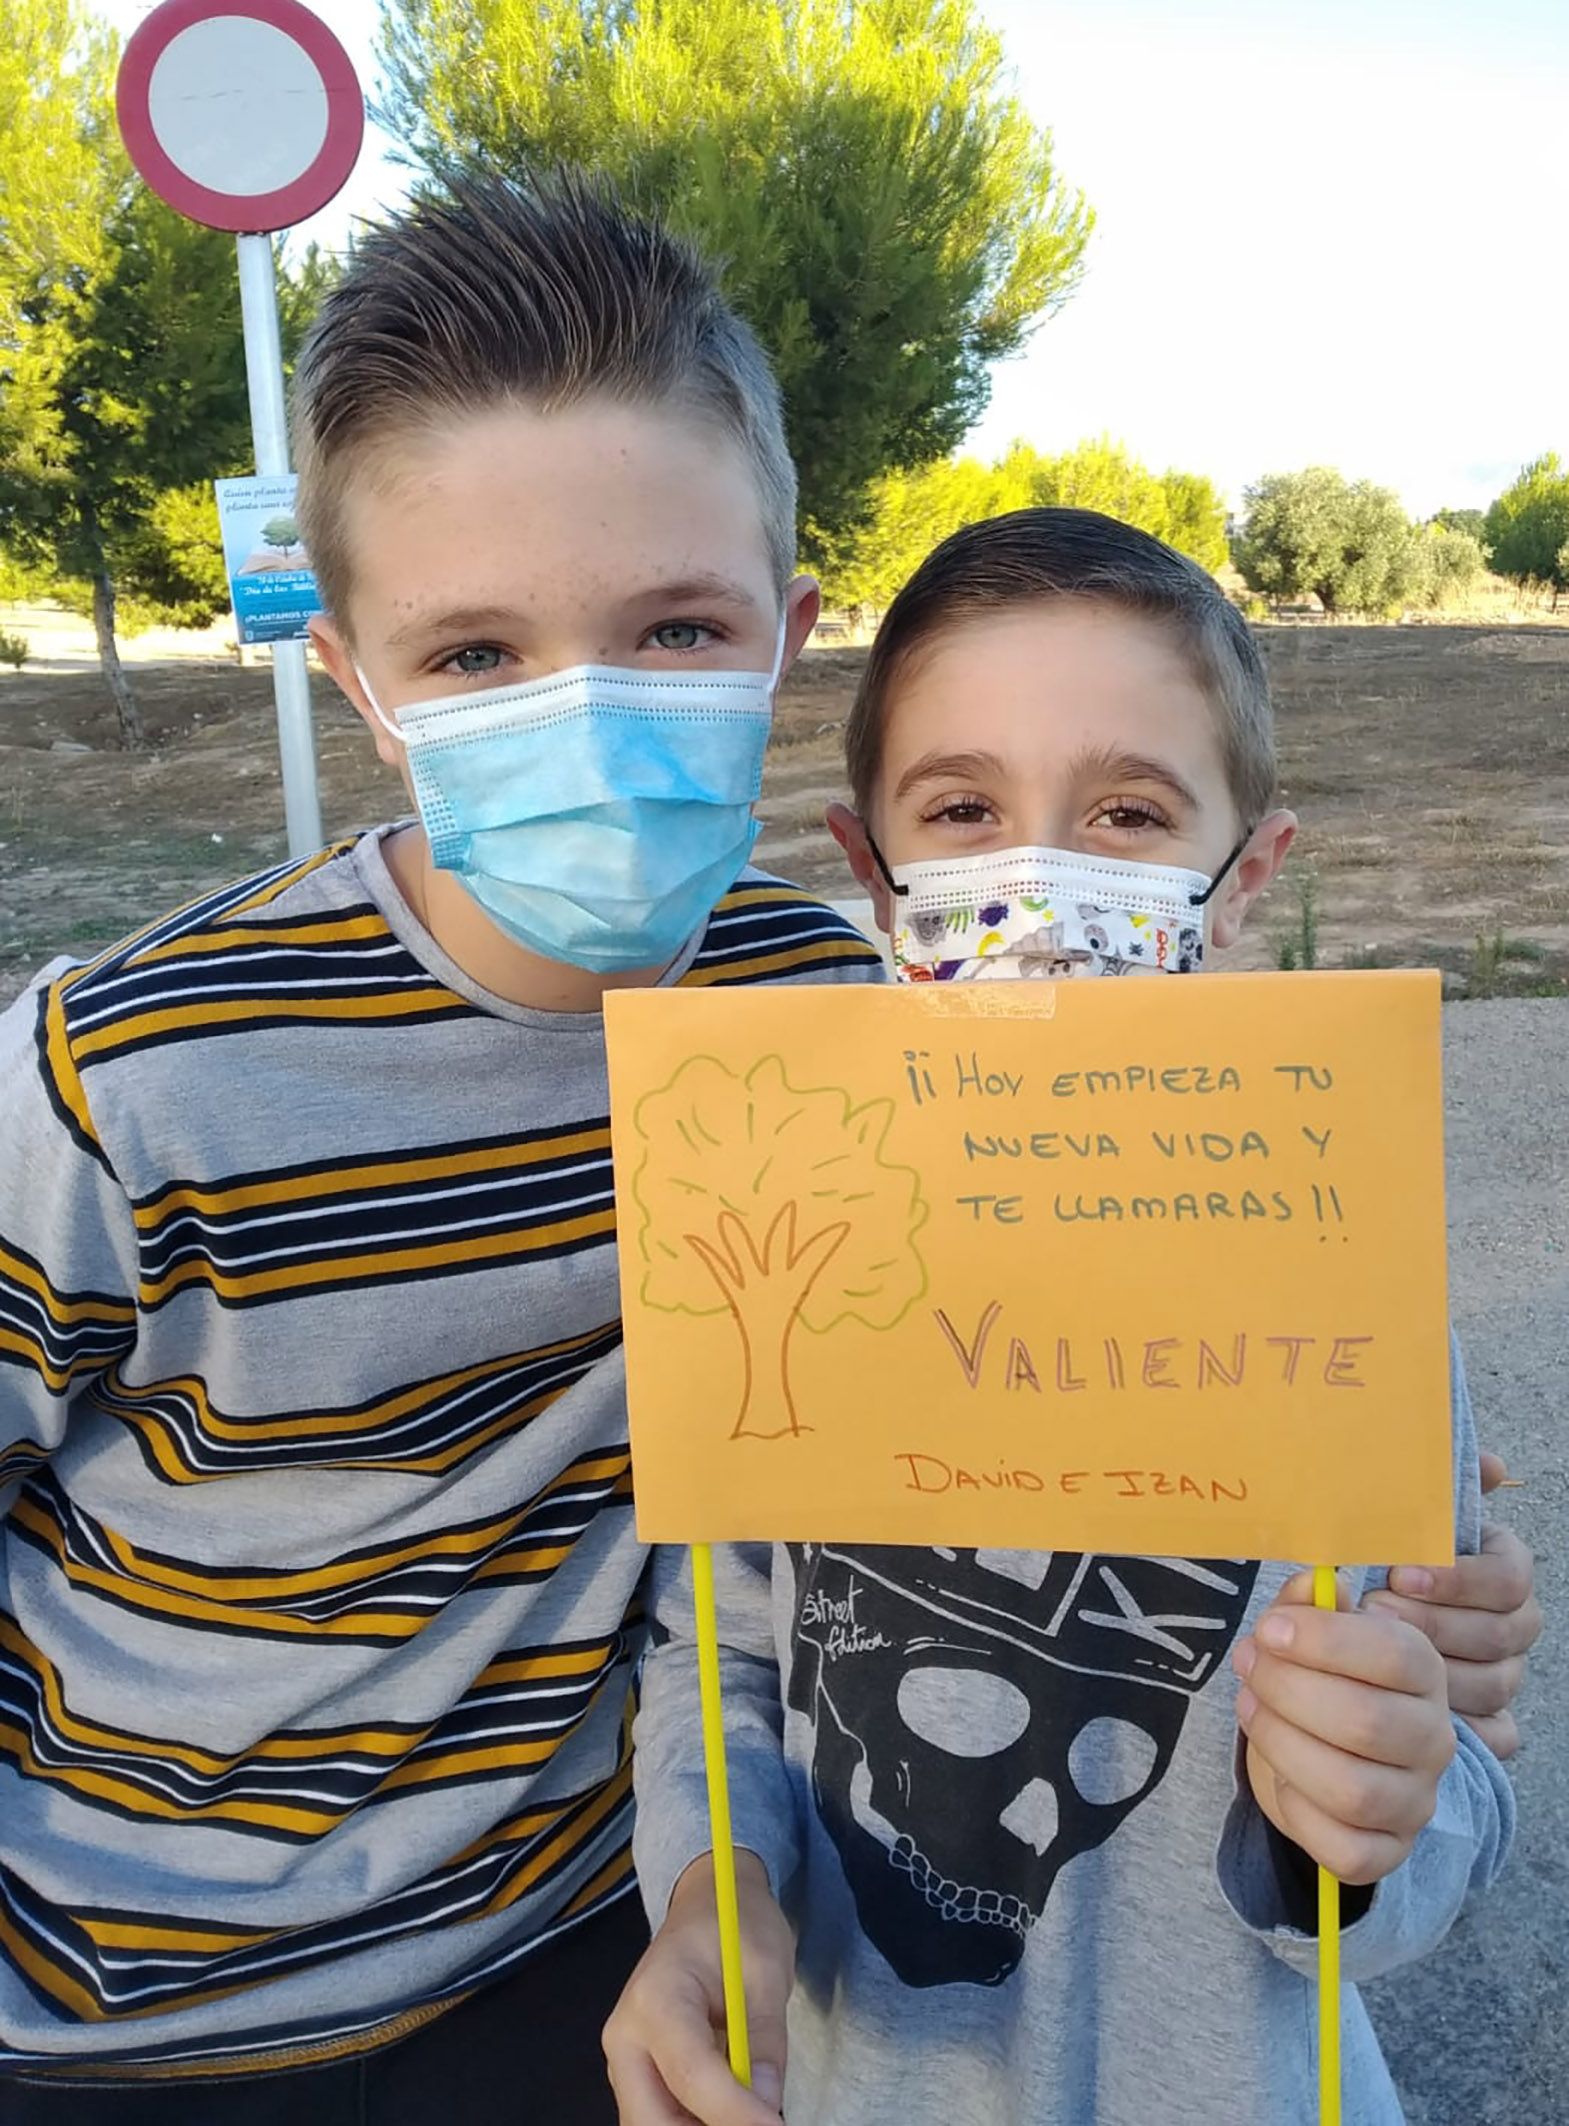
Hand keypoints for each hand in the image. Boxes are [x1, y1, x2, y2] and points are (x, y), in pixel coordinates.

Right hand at [604, 1852, 793, 2123]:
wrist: (706, 1905)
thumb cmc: (735, 1925)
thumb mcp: (766, 1970)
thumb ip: (764, 2040)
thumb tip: (768, 2106)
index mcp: (655, 1998)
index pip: (691, 2073)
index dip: (735, 2113)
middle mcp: (626, 2037)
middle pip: (652, 2118)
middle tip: (761, 2125)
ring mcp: (627, 2060)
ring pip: (653, 2125)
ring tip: (750, 2115)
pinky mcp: (639, 2074)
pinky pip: (661, 2117)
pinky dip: (696, 2123)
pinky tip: (734, 2112)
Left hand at [1233, 1575, 1454, 1886]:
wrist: (1322, 1752)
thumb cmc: (1318, 1678)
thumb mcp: (1311, 1629)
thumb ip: (1310, 1602)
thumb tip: (1313, 1586)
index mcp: (1425, 1672)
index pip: (1395, 1656)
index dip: (1323, 1640)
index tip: (1268, 1629)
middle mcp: (1433, 1739)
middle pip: (1366, 1722)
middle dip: (1287, 1690)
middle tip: (1247, 1665)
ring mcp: (1415, 1802)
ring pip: (1352, 1789)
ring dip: (1282, 1745)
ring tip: (1250, 1709)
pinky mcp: (1386, 1852)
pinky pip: (1344, 1849)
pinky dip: (1297, 1814)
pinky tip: (1280, 1777)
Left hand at [1361, 1450, 1539, 1758]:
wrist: (1362, 1632)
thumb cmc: (1385, 1568)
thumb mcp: (1399, 1528)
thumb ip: (1437, 1492)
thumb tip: (1492, 1466)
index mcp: (1504, 1571)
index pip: (1509, 1576)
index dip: (1457, 1578)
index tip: (1399, 1574)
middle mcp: (1514, 1625)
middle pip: (1500, 1633)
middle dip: (1432, 1623)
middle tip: (1373, 1613)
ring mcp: (1506, 1676)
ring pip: (1492, 1683)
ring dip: (1431, 1671)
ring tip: (1370, 1653)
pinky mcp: (1492, 1723)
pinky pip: (1493, 1732)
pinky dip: (1454, 1724)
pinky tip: (1408, 1709)